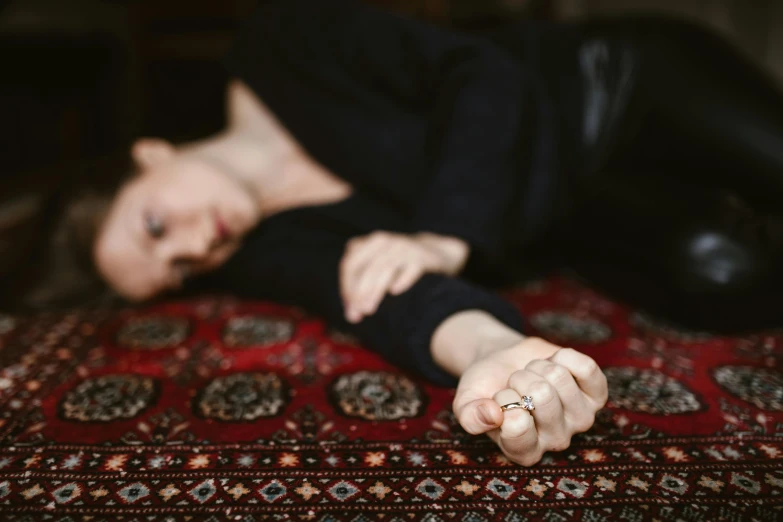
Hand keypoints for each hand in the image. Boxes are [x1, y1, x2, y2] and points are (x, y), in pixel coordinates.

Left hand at [339, 231, 468, 322]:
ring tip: (369, 309)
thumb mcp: (378, 265)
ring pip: (386, 268)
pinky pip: (411, 268)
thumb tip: (350, 315)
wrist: (435, 251)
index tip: (349, 308)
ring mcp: (405, 248)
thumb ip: (362, 284)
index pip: (351, 264)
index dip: (347, 287)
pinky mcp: (422, 257)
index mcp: (370, 244)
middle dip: (359, 292)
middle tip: (357, 314)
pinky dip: (402, 279)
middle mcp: (386, 243)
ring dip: (375, 290)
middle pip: (368, 268)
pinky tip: (394, 291)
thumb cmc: (399, 264)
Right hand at [452, 337, 606, 465]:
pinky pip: (586, 368)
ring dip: (538, 367)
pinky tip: (555, 364)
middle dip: (521, 378)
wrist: (504, 362)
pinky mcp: (596, 396)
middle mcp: (555, 440)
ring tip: (533, 375)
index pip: (519, 431)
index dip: (505, 403)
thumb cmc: (486, 388)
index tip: (498, 398)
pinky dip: (564, 356)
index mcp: (523, 450)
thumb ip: (470, 416)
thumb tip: (492, 415)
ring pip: (560, 380)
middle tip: (516, 383)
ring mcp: (580, 419)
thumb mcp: (465, 402)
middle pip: (543, 397)